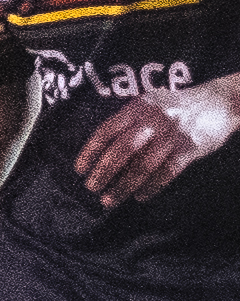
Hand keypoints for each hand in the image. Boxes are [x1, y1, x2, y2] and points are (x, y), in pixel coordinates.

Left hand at [72, 79, 239, 206]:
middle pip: (122, 150)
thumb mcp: (150, 105)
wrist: (221, 100)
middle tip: (91, 189)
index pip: (106, 131)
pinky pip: (167, 172)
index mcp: (138, 107)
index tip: (79, 170)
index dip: (90, 152)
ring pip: (143, 165)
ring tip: (110, 200)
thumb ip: (129, 122)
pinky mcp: (191, 148)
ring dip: (124, 186)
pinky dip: (151, 187)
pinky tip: (140, 196)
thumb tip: (101, 153)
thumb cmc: (176, 107)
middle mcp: (153, 119)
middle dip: (103, 172)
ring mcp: (173, 134)